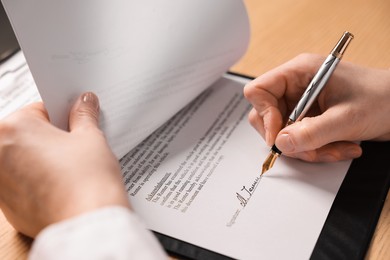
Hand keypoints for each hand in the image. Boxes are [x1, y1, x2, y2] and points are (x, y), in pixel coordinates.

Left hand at [0, 93, 129, 237]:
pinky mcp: (6, 206)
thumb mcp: (90, 138)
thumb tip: (84, 101)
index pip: (39, 110)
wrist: (88, 223)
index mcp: (12, 128)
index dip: (62, 116)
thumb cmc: (88, 180)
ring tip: (71, 169)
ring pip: (25, 160)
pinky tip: (63, 186)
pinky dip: (40, 182)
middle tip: (76, 148)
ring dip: (44, 159)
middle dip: (51, 138)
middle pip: (28, 135)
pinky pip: (24, 184)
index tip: (74, 123)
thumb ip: (83, 115)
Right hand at [244, 53, 389, 161]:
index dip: (264, 115)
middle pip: (267, 116)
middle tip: (310, 148)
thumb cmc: (383, 99)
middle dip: (288, 138)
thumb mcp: (346, 118)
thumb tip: (280, 143)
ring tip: (336, 148)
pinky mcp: (310, 118)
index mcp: (300, 72)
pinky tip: (340, 147)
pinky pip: (299, 140)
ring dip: (307, 148)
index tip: (279, 136)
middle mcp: (296, 87)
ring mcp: (303, 104)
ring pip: (284, 133)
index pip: (259, 90)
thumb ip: (311, 133)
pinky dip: (316, 150)